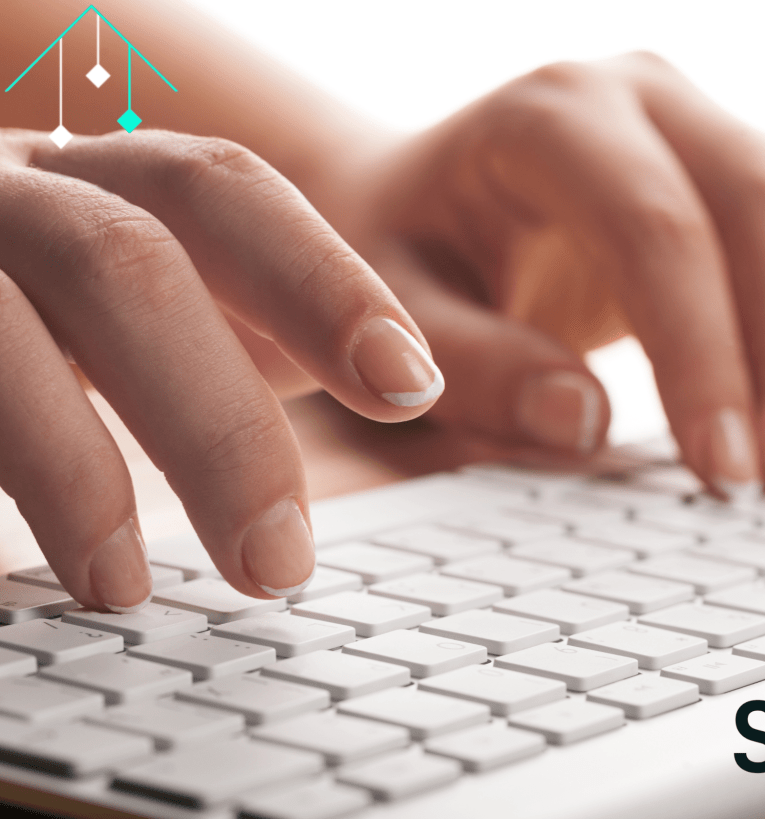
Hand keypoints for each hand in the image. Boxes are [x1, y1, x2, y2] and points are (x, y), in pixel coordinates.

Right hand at [0, 129, 441, 610]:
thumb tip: (409, 389)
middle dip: (219, 421)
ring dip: (72, 472)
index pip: (226, 191)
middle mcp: (15, 192)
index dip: (323, 283)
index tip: (410, 387)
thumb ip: (256, 326)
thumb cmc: (58, 302)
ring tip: (125, 586)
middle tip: (280, 563)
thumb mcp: (161, 298)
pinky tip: (44, 561)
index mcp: (109, 178)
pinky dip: (0, 473)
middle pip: (124, 266)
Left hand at [323, 53, 764, 498]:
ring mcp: (707, 121)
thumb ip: (474, 365)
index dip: (702, 354)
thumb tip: (585, 424)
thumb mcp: (404, 310)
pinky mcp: (748, 164)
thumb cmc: (409, 254)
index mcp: (548, 117)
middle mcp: (643, 96)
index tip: (718, 469)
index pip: (655, 225)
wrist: (435, 197)